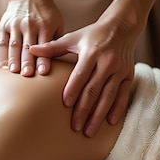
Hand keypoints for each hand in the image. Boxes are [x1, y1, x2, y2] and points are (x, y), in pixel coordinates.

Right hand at [0, 0, 62, 76]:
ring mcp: (15, 25)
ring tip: (14, 72)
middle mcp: (29, 24)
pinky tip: (4, 66)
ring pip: (14, 45)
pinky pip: (3, 42)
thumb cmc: (46, 14)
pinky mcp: (4, 25)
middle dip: (27, 61)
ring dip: (14, 59)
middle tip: (27, 75)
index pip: (44, 46)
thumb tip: (58, 62)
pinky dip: (3, 55)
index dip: (43, 59)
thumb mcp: (57, 22)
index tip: (43, 72)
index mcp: (45, 25)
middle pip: (27, 46)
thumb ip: (56, 40)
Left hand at [29, 17, 135, 136]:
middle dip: (84, 110)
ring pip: (108, 96)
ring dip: (98, 115)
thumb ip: (52, 47)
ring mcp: (120, 70)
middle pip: (94, 90)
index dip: (73, 90)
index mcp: (92, 52)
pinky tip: (110, 123)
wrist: (122, 27)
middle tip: (75, 127)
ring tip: (89, 131)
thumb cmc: (92, 34)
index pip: (80, 75)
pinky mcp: (129, 76)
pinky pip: (123, 95)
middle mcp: (108, 62)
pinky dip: (117, 109)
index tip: (65, 104)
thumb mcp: (73, 38)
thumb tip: (31, 51)